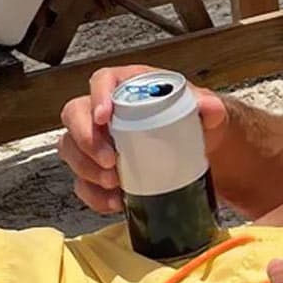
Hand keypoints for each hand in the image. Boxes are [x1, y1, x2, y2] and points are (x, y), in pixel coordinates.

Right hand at [57, 67, 227, 215]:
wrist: (197, 151)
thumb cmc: (194, 122)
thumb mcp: (207, 113)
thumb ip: (210, 108)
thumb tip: (209, 107)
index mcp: (129, 86)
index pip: (102, 80)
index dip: (97, 97)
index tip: (104, 117)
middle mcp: (106, 109)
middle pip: (75, 115)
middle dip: (85, 140)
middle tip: (110, 161)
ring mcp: (97, 139)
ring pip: (71, 148)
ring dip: (86, 169)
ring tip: (114, 184)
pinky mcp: (98, 168)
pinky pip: (82, 181)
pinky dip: (93, 195)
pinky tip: (114, 201)